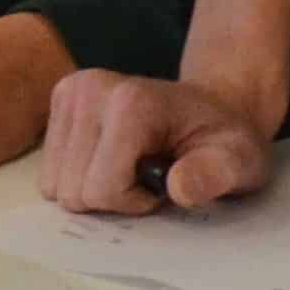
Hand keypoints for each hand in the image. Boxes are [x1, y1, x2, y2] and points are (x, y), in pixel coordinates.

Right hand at [34, 68, 278, 214]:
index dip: (134, 201)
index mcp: (131, 102)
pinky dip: (80, 176)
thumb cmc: (223, 140)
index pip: (101, 189)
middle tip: (147, 175)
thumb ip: (214, 175)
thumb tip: (180, 188)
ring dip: (94, 188)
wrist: (211, 105)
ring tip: (131, 166)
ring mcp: (70, 92)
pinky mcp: (60, 100)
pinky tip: (112, 158)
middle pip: (72, 191)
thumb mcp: (239, 162)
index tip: (163, 182)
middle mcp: (90, 89)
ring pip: (55, 185)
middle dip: (111, 197)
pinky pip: (50, 172)